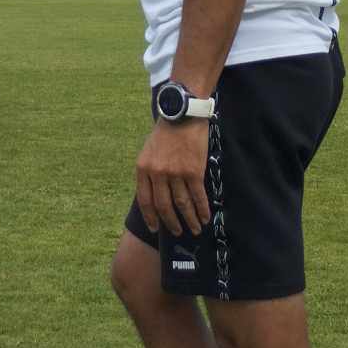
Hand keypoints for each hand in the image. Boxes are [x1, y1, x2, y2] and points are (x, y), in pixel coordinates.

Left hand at [134, 120, 211, 236]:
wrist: (183, 115)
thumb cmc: (166, 133)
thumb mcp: (149, 151)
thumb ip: (150, 172)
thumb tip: (155, 196)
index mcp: (143, 169)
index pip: (145, 200)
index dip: (151, 217)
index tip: (156, 228)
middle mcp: (157, 173)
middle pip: (164, 206)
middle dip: (171, 222)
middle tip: (178, 232)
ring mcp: (175, 173)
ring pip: (182, 204)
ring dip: (189, 219)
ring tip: (194, 229)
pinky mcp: (193, 171)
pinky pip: (197, 196)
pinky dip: (202, 209)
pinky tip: (205, 217)